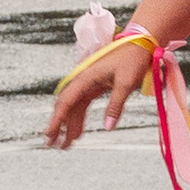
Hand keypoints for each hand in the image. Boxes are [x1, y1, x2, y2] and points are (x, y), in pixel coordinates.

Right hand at [46, 31, 153, 149]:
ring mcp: (88, 83)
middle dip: (58, 125)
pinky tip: (78, 133)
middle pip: (65, 105)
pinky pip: (82, 105)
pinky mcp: (95, 86)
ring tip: (65, 145)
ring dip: (68, 126)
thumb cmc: (133, 59)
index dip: (57, 119)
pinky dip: (79, 119)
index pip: (66, 101)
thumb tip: (108, 127)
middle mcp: (83, 80)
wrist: (140, 44)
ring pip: (73, 108)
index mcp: (86, 77)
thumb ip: (115, 105)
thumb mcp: (126, 83)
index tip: (49, 134)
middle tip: (52, 144)